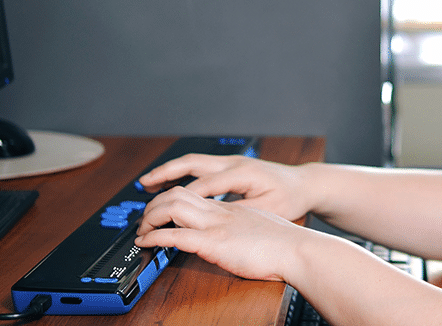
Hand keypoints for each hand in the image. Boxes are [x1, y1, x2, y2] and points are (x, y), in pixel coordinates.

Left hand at [135, 186, 302, 280]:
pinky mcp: (213, 243)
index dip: (173, 197)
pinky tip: (146, 243)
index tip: (161, 208)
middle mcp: (221, 211)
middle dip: (154, 203)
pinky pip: (175, 235)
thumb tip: (237, 238)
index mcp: (232, 208)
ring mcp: (216, 225)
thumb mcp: (261, 228)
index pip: (195, 193)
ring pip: (172, 206)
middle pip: (178, 193)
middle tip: (144, 218)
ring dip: (150, 217)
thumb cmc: (287, 244)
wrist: (299, 249)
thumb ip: (245, 229)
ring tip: (142, 230)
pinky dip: (154, 238)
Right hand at [138, 154, 311, 221]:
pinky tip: (173, 184)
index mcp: (241, 174)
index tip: (161, 214)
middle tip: (144, 185)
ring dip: (171, 171)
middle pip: (191, 164)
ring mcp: (232, 162)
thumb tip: (212, 221)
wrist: (306, 184)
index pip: (202, 187)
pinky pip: (202, 166)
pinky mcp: (233, 166)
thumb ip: (239, 213)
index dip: (179, 201)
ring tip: (149, 182)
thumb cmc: (290, 199)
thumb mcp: (267, 210)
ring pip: (194, 162)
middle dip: (165, 173)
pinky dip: (184, 173)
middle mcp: (234, 163)